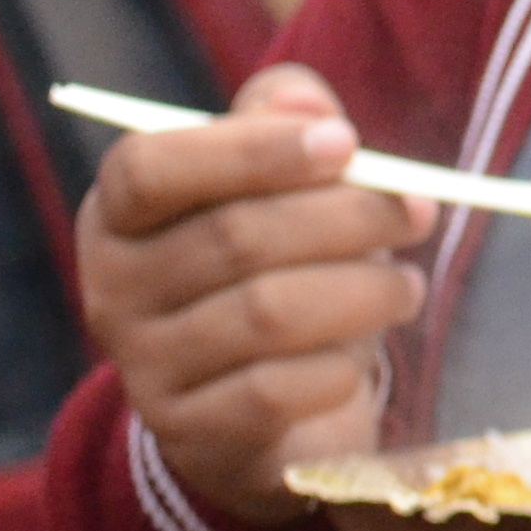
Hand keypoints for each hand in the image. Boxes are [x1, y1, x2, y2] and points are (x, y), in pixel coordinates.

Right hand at [78, 61, 435, 520]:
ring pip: (267, 314)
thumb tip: (303, 98)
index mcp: (119, 214)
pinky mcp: (189, 432)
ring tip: (405, 287)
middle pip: (234, 236)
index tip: (345, 142)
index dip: (251, 150)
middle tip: (420, 211)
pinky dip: (339, 366)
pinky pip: (276, 391)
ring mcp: (144, 368)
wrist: (262, 411)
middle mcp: (111, 289)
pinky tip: (363, 353)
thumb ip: (283, 123)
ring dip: (362, 291)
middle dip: (348, 217)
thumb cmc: (276, 266)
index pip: (150, 167)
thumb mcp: (276, 186)